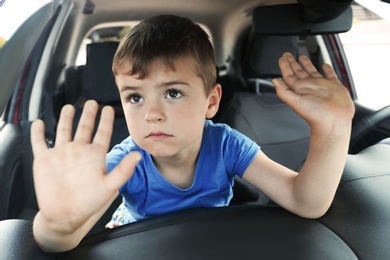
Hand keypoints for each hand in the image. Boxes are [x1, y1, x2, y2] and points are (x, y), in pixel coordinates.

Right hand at [31, 100, 139, 232]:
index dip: (106, 120)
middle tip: (92, 102)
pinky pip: (40, 142)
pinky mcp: (45, 160)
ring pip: (64, 130)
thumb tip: (138, 155)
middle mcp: (79, 151)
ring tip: (70, 107)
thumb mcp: (110, 186)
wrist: (65, 216)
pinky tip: (39, 123)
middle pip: (85, 127)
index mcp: (95, 155)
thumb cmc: (89, 203)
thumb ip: (124, 170)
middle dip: (88, 114)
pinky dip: (38, 133)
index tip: (109, 108)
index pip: (103, 132)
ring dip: (66, 118)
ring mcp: (62, 154)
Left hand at [272, 52, 354, 135]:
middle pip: (298, 71)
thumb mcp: (294, 101)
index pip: (288, 75)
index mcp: (299, 89)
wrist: (333, 121)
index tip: (282, 58)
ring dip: (306, 64)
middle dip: (292, 63)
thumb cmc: (314, 115)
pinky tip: (325, 65)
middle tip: (287, 55)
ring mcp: (321, 86)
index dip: (284, 66)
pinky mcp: (334, 86)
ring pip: (312, 71)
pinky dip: (327, 69)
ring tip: (302, 57)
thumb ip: (283, 91)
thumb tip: (274, 81)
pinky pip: (330, 75)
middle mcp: (309, 86)